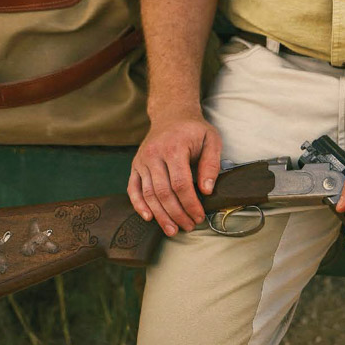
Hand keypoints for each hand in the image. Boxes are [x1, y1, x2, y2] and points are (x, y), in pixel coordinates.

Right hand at [127, 113, 222, 235]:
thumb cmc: (194, 130)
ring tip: (172, 229)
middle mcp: (154, 155)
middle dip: (176, 214)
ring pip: (148, 194)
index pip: (181, 184)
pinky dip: (138, 205)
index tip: (199, 216)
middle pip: (163, 192)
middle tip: (188, 227)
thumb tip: (206, 190)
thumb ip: (211, 164)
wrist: (171, 115)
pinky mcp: (135, 165)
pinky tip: (149, 218)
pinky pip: (132, 189)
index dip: (190, 203)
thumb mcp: (212, 140)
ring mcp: (142, 161)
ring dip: (160, 215)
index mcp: (174, 148)